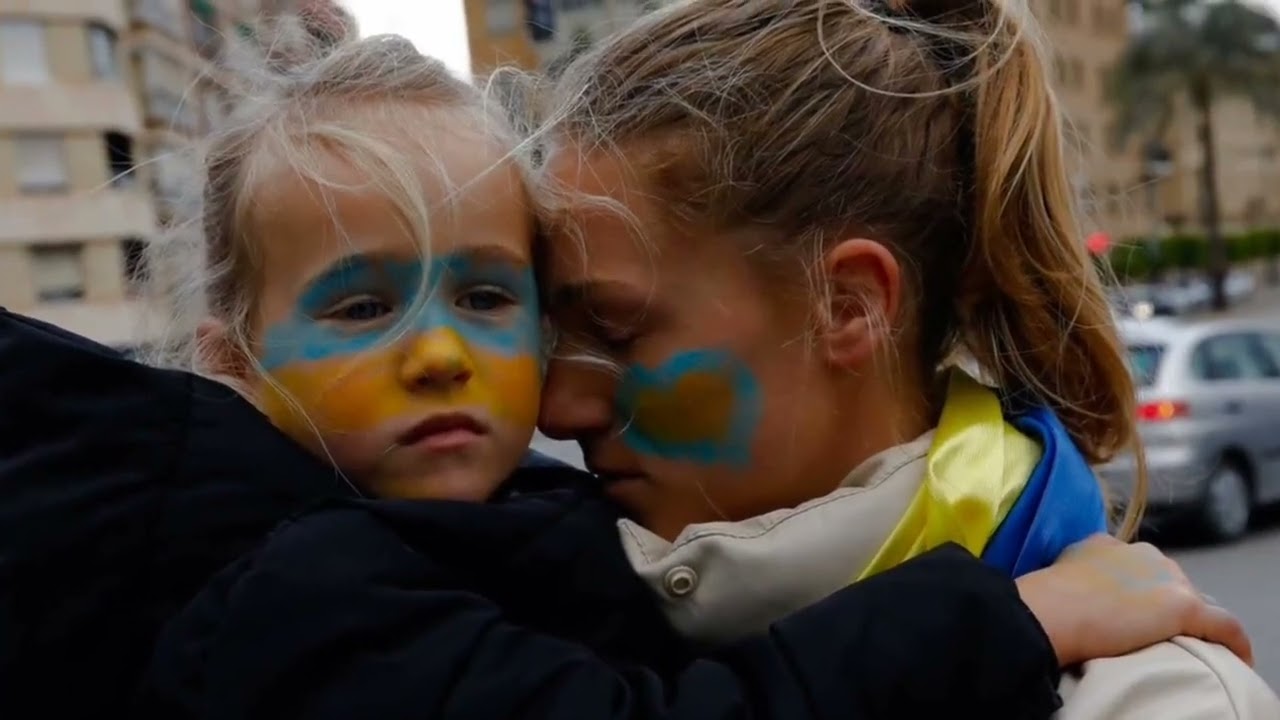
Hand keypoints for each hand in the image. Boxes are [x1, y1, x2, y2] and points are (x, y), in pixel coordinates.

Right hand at [1015, 533, 1251, 667]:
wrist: (1050, 610)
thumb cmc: (1042, 599)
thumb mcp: (1057, 576)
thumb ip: (1075, 576)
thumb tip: (1075, 591)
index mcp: (1107, 544)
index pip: (1136, 567)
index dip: (1136, 590)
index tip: (1128, 610)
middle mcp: (1141, 553)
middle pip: (1168, 580)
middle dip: (1164, 603)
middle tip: (1152, 631)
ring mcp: (1165, 577)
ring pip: (1194, 600)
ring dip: (1190, 620)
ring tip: (1183, 643)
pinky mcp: (1183, 606)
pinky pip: (1222, 624)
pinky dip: (1232, 640)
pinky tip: (1234, 654)